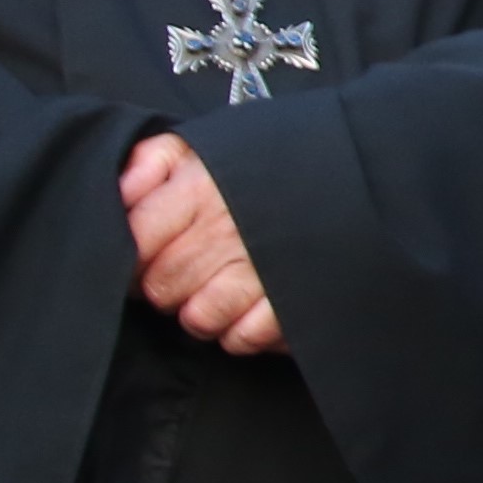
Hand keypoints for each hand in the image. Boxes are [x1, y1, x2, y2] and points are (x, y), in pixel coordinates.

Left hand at [120, 133, 280, 353]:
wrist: (362, 172)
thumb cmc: (270, 163)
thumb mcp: (208, 144)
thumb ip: (153, 160)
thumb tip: (120, 193)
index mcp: (201, 189)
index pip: (134, 240)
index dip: (130, 256)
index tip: (143, 257)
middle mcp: (227, 231)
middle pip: (161, 287)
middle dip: (165, 289)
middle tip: (185, 277)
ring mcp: (261, 270)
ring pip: (198, 319)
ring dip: (201, 314)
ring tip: (216, 296)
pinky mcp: (293, 302)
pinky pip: (243, 338)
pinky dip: (241, 332)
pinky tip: (249, 310)